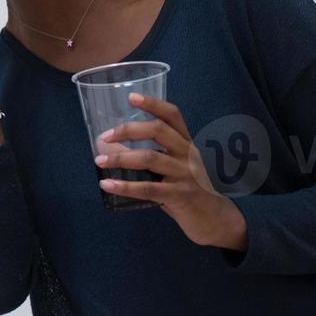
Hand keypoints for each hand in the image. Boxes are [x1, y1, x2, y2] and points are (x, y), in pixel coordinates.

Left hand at [94, 93, 248, 250]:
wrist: (216, 219)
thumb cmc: (189, 189)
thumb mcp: (176, 167)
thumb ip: (154, 156)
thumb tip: (113, 150)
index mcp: (186, 143)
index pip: (172, 115)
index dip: (153, 103)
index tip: (131, 96)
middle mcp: (188, 154)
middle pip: (157, 130)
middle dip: (128, 130)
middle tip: (106, 136)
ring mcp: (185, 174)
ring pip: (149, 158)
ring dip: (120, 158)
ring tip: (99, 161)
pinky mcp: (180, 195)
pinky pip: (148, 188)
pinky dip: (124, 186)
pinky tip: (107, 184)